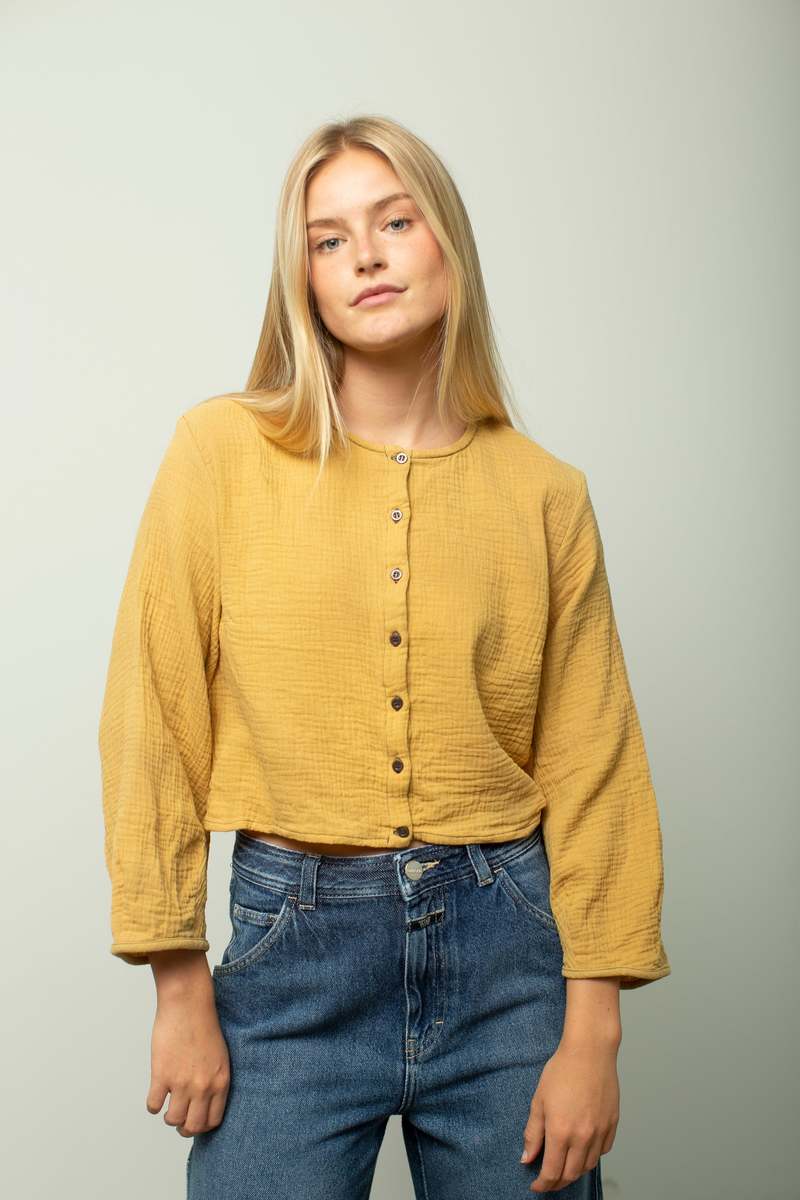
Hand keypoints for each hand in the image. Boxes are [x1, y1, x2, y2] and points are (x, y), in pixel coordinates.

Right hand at [146, 955, 230, 1136]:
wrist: (188, 1004)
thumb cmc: (204, 1025)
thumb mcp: (220, 1055)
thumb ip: (214, 1079)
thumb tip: (204, 1101)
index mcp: (221, 1081)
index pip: (213, 1120)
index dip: (202, 1125)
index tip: (195, 1120)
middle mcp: (203, 1086)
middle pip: (193, 1126)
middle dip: (185, 1128)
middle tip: (178, 1120)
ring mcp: (182, 1083)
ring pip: (173, 1120)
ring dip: (168, 1117)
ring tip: (167, 1107)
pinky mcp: (162, 1075)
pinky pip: (153, 1106)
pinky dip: (153, 1104)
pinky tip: (156, 1094)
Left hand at [520, 1037, 619, 1192]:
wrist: (590, 1051)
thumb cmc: (562, 1070)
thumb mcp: (538, 1100)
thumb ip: (532, 1133)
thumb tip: (527, 1158)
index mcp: (561, 1131)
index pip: (551, 1172)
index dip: (542, 1184)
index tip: (536, 1185)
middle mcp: (583, 1137)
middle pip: (571, 1174)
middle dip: (557, 1182)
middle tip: (548, 1181)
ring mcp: (600, 1131)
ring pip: (588, 1166)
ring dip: (575, 1171)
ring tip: (564, 1166)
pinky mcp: (612, 1124)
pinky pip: (603, 1151)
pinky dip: (592, 1156)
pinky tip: (583, 1150)